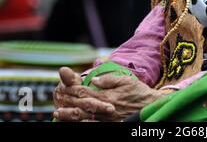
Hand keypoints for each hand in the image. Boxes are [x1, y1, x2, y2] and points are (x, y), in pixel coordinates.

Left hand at [53, 71, 172, 121]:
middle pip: (82, 104)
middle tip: (55, 98)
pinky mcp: (110, 125)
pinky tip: (74, 123)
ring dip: (69, 115)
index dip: (73, 87)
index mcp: (108, 95)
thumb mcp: (126, 81)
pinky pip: (93, 126)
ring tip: (57, 113)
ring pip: (84, 117)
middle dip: (67, 101)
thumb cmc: (139, 92)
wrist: (151, 107)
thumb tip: (95, 79)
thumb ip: (110, 80)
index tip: (62, 85)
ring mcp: (107, 119)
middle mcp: (105, 108)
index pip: (86, 91)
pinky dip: (82, 124)